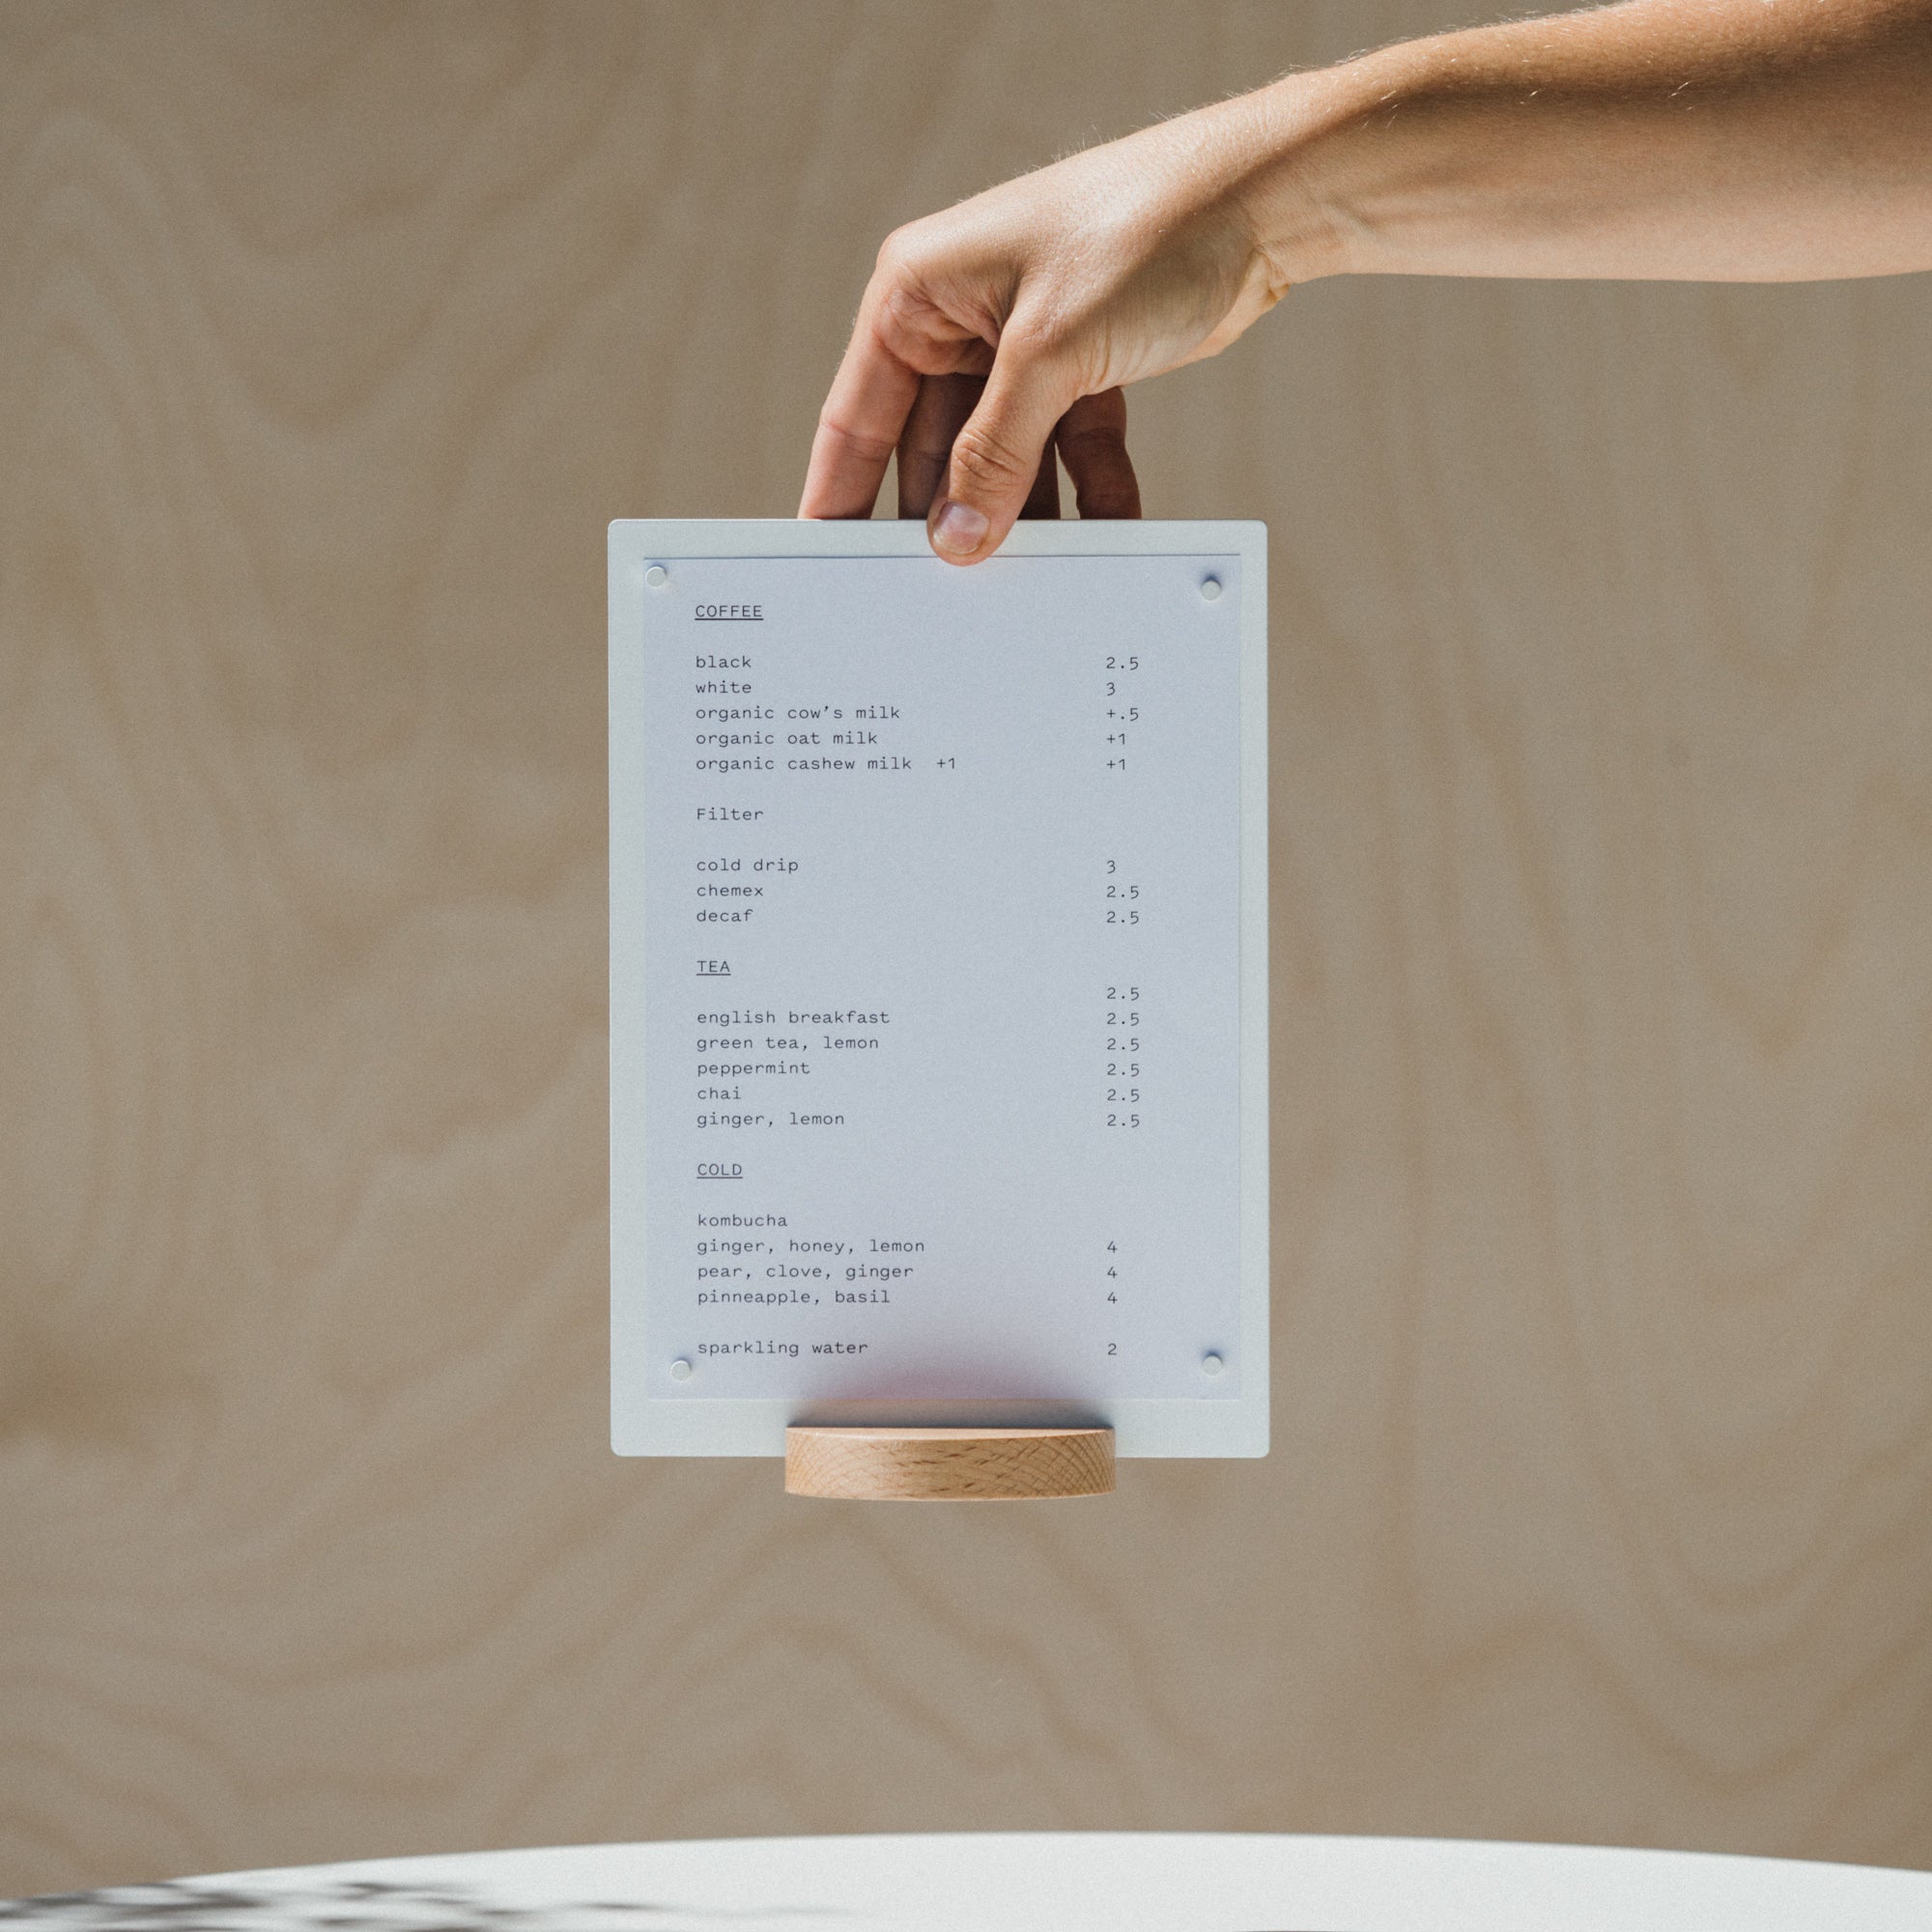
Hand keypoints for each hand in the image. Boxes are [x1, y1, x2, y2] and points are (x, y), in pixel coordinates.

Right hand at [798, 100, 1288, 562]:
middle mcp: (959, 318)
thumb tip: (959, 537)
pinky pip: (1066, 451)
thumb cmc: (1140, 231)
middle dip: (945, 516)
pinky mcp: (1080, 367)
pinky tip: (1100, 539)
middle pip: (931, 448)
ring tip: (1024, 578)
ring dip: (1020, 515)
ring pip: (1002, 458)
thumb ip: (997, 453)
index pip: (856, 415)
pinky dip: (1085, 493)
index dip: (840, 495)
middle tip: (936, 593)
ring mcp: (1020, 346)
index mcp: (917, 292)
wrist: (1260, 203)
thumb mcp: (1048, 353)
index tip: (830, 564)